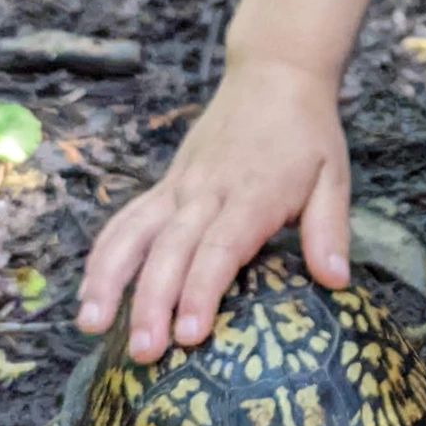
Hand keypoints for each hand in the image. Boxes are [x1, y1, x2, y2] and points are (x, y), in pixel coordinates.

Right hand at [76, 59, 349, 363]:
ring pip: (135, 233)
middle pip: (171, 250)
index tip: (190, 333)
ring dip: (110, 279)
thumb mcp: (333, 175)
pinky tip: (89, 292)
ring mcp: (179, 187)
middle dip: (153, 301)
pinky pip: (126, 220)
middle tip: (143, 350)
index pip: (220, 248)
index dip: (202, 290)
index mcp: (252, 193)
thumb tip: (336, 281)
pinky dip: (104, 255)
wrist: (274, 75)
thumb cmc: (307, 133)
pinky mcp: (165, 185)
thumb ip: (330, 229)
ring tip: (91, 325)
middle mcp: (206, 191)